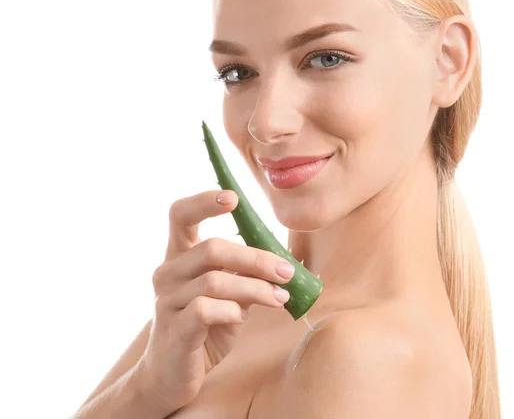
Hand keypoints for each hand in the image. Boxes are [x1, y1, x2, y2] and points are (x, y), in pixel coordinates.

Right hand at [136, 190, 294, 414]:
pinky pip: (205, 309)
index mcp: (179, 256)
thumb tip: (285, 263)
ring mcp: (167, 301)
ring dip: (255, 288)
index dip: (203, 201)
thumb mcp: (229, 295)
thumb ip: (246, 275)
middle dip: (256, 258)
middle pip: (212, 248)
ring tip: (279, 298)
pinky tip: (244, 317)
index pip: (180, 215)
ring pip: (215, 280)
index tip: (234, 198)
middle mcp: (168, 272)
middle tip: (286, 271)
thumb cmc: (204, 327)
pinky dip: (232, 310)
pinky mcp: (174, 329)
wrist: (171, 375)